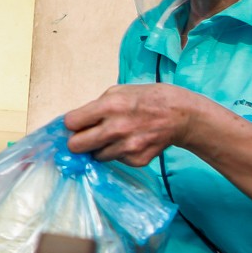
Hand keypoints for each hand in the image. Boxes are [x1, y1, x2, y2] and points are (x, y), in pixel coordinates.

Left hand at [63, 84, 202, 166]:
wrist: (181, 115)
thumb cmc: (147, 99)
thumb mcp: (118, 92)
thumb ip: (94, 107)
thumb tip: (74, 124)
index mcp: (109, 106)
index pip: (71, 123)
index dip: (73, 124)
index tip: (77, 124)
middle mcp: (116, 128)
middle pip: (76, 146)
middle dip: (78, 141)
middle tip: (86, 137)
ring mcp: (127, 147)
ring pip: (96, 156)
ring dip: (100, 148)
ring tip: (116, 136)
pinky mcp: (137, 160)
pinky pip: (116, 160)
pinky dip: (119, 153)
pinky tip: (131, 141)